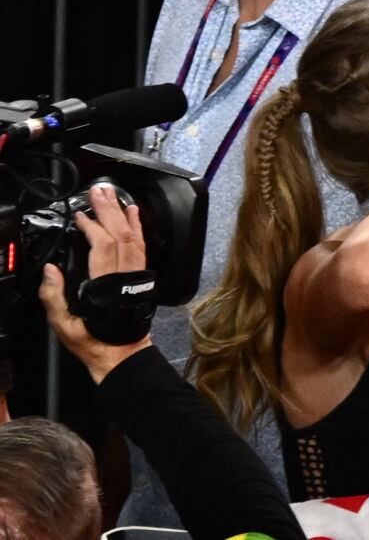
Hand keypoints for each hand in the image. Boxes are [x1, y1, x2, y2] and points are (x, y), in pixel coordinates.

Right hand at [38, 186, 151, 383]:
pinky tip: (134, 213)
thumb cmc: (92, 340)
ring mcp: (136, 274)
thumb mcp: (64, 325)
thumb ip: (53, 297)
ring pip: (133, 238)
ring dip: (122, 214)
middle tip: (98, 191)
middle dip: (108, 211)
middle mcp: (124, 275)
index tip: (80, 214)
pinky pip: (141, 246)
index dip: (92, 227)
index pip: (101, 246)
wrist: (122, 353)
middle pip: (119, 235)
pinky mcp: (140, 276)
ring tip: (114, 195)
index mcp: (105, 285)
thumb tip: (50, 270)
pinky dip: (138, 227)